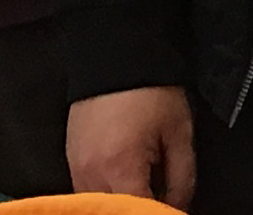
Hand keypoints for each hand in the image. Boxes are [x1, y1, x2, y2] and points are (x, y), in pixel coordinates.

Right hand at [69, 85, 195, 206]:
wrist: (118, 53)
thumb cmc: (152, 91)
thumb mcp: (179, 134)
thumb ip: (182, 181)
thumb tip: (178, 208)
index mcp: (120, 168)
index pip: (138, 213)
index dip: (159, 211)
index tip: (172, 206)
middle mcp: (91, 173)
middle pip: (116, 212)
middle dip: (140, 205)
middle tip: (158, 192)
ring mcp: (76, 167)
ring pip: (99, 205)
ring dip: (121, 202)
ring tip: (142, 185)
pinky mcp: (70, 158)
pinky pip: (86, 190)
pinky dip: (106, 192)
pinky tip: (123, 181)